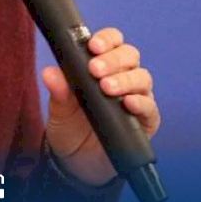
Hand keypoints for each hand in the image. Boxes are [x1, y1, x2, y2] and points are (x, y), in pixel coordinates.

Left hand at [40, 27, 160, 184]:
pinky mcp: (146, 120)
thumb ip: (58, 91)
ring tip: (107, 87)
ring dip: (125, 80)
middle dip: (113, 59)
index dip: (106, 39)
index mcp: (103, 66)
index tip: (92, 46)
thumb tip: (50, 73)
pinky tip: (128, 103)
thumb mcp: (59, 110)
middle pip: (129, 55)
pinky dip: (141, 103)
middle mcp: (124, 77)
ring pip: (142, 78)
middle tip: (95, 69)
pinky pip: (150, 107)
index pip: (112, 43)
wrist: (78, 162)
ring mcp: (137, 97)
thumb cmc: (70, 127)